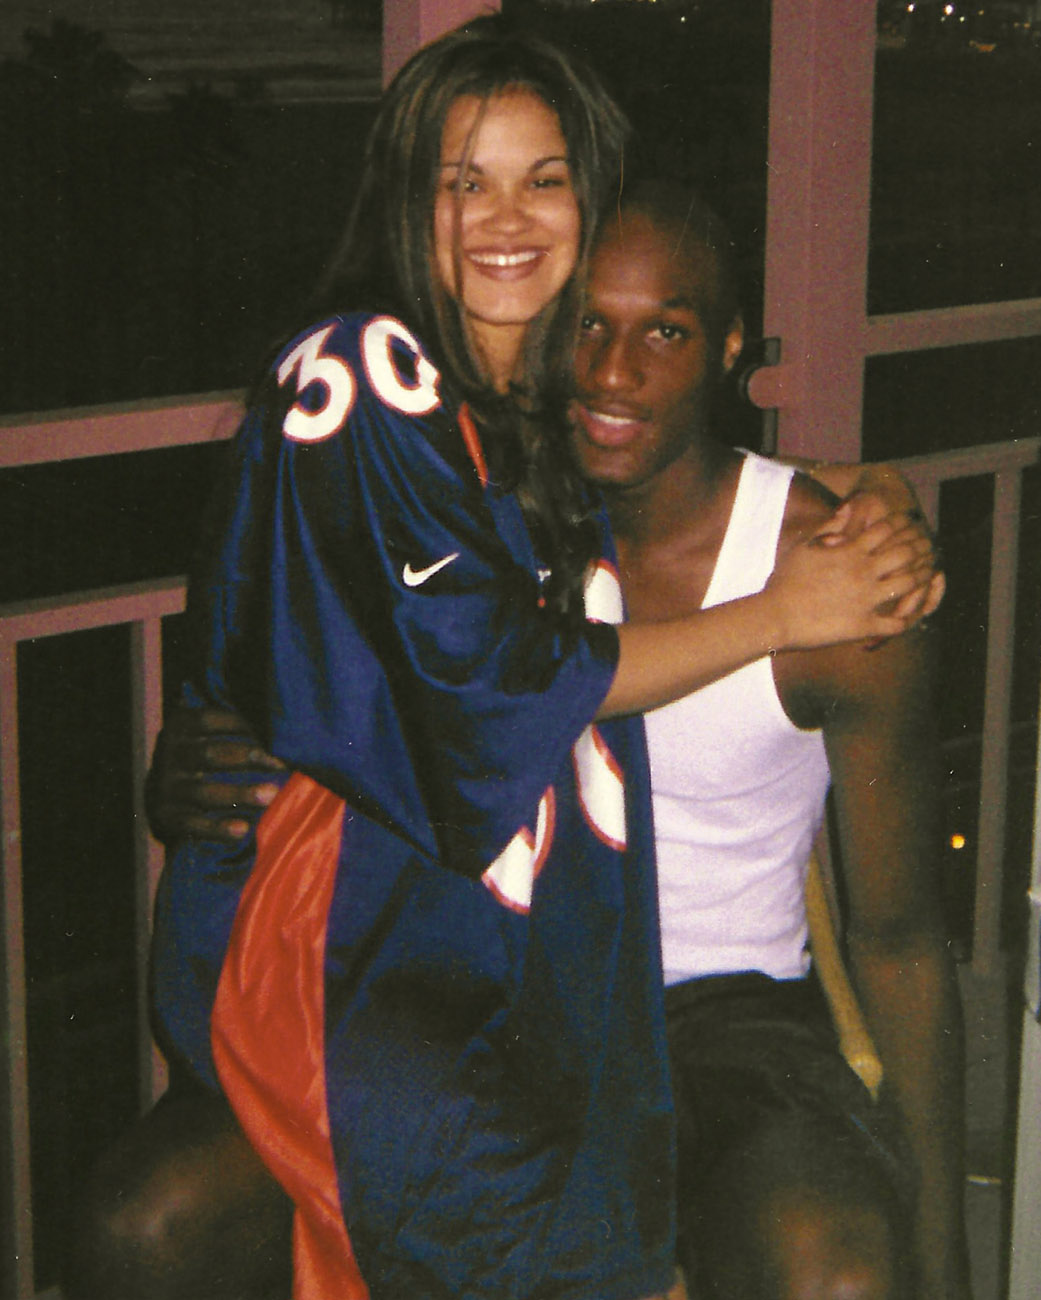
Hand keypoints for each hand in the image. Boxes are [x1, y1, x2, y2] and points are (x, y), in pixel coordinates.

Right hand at [145, 707, 285, 844]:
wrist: (162, 794)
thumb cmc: (199, 758)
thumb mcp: (204, 735)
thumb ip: (233, 727)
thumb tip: (278, 727)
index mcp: (179, 728)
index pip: (208, 720)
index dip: (241, 725)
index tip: (273, 734)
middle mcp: (169, 755)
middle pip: (210, 754)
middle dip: (246, 758)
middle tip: (280, 765)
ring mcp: (166, 788)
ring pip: (204, 792)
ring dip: (240, 794)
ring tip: (272, 796)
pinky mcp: (167, 817)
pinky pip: (193, 824)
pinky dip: (218, 828)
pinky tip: (243, 830)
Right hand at [764, 510, 936, 650]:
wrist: (774, 616)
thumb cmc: (784, 581)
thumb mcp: (804, 546)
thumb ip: (829, 526)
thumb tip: (849, 509)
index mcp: (849, 551)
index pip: (886, 529)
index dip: (902, 523)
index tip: (910, 523)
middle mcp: (862, 573)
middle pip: (905, 553)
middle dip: (921, 546)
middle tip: (929, 545)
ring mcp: (866, 600)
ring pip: (908, 585)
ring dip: (922, 578)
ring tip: (928, 575)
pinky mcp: (863, 626)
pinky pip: (895, 624)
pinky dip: (906, 619)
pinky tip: (909, 614)